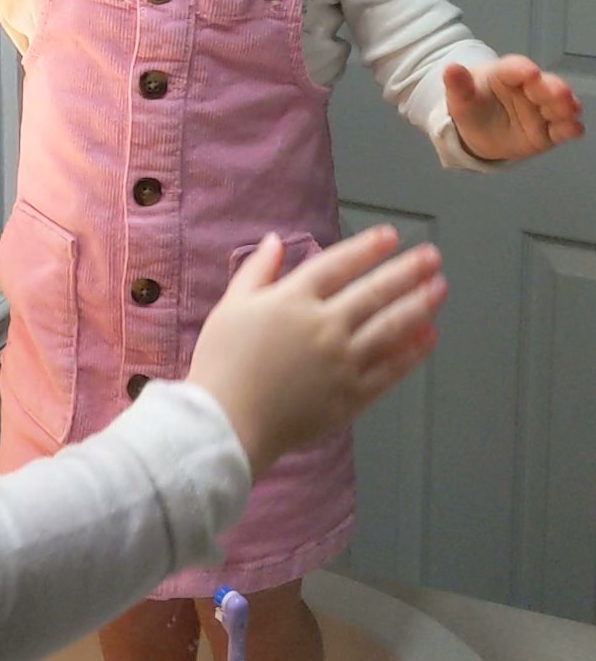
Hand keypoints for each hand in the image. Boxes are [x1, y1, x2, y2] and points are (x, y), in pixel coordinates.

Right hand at [187, 227, 445, 476]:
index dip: (367, 248)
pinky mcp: (352, 396)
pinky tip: (429, 336)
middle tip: (433, 257)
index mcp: (294, 299)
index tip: (391, 236)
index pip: (339, 264)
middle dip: (407, 271)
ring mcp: (342, 362)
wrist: (226, 423)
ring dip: (419, 305)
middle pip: (374, 292)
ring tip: (439, 289)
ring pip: (390, 328)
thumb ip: (257, 270)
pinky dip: (412, 352)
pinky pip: (390, 370)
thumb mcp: (230, 306)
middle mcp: (325, 325)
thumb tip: (277, 240)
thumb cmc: (222, 362)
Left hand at [444, 56, 583, 162]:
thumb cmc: (472, 106)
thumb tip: (450, 68)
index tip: (529, 73)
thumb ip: (458, 85)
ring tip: (571, 109)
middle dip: (553, 89)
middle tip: (561, 93)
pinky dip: (569, 129)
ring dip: (566, 107)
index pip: (515, 69)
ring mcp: (539, 110)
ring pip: (557, 106)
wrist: (477, 133)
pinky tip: (575, 129)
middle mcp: (528, 89)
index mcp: (505, 75)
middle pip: (543, 86)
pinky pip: (560, 130)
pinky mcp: (547, 132)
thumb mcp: (460, 98)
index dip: (522, 70)